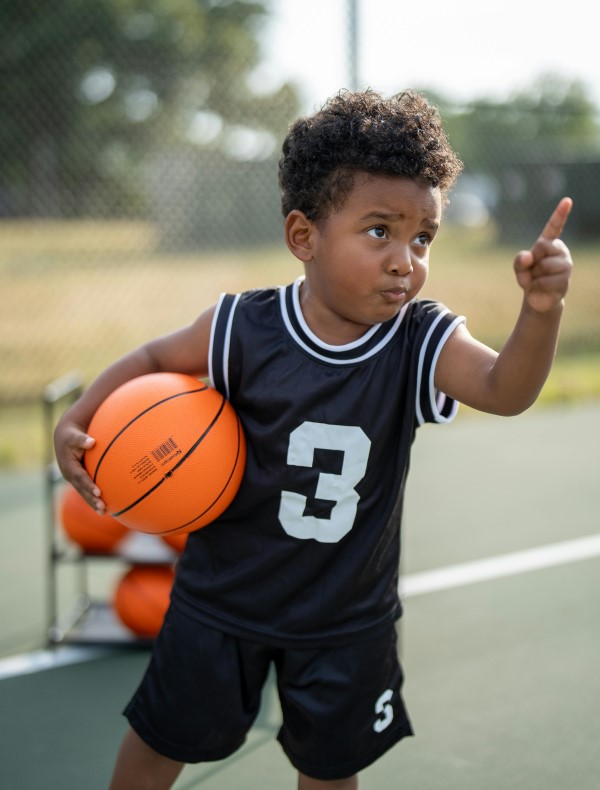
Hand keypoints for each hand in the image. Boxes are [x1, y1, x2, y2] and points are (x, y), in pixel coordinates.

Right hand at [54, 419, 105, 512]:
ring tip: (104, 513)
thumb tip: (91, 441)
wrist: (64, 439)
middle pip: (82, 490)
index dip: (89, 485)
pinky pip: (86, 490)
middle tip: (103, 509)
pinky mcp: (78, 480)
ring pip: (83, 493)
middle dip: (91, 500)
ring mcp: (74, 479)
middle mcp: (70, 475)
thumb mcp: (75, 436)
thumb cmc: (72, 436)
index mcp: (69, 466)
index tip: (99, 492)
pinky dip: (93, 497)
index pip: (80, 478)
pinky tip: (106, 505)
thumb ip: (82, 439)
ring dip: (93, 503)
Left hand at [513, 197, 573, 313]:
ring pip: (544, 265)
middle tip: (534, 270)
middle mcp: (560, 251)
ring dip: (534, 275)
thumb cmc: (530, 278)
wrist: (538, 298)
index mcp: (549, 244)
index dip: (560, 214)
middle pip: (542, 246)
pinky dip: (537, 286)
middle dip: (533, 260)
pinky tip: (542, 288)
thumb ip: (519, 260)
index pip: (555, 227)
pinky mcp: (565, 280)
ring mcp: (565, 265)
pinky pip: (544, 280)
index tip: (567, 200)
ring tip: (538, 280)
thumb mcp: (519, 268)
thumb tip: (527, 257)